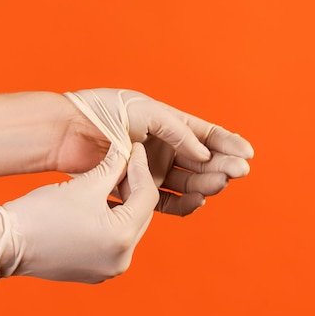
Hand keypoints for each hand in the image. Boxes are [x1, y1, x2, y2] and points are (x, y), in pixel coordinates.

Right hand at [5, 142, 157, 282]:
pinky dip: (111, 220)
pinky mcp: (95, 272)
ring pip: (128, 227)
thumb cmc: (41, 214)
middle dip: (133, 186)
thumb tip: (126, 152)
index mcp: (121, 239)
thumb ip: (112, 166)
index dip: (141, 167)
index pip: (146, 196)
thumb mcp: (84, 185)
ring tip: (111, 179)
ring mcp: (108, 269)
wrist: (5, 243)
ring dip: (123, 203)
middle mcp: (121, 260)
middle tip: (124, 161)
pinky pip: (113, 241)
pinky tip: (101, 202)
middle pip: (140, 214)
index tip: (134, 148)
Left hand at [60, 88, 253, 214]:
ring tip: (219, 184)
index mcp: (169, 123)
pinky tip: (198, 201)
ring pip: (187, 181)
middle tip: (238, 172)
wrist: (67, 131)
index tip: (247, 153)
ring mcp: (151, 170)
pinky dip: (183, 203)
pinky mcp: (136, 189)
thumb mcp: (147, 112)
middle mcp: (163, 147)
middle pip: (201, 161)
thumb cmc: (105, 112)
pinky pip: (166, 200)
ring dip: (205, 184)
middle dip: (222, 165)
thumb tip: (204, 154)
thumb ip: (178, 132)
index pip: (206, 135)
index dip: (228, 144)